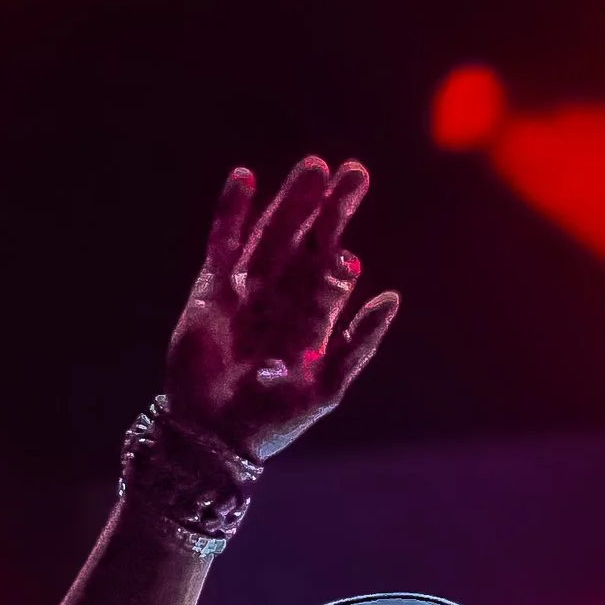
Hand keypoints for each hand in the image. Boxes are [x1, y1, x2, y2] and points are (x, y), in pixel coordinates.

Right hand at [166, 157, 400, 464]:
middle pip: (308, 243)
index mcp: (312, 321)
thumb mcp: (327, 385)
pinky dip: (231, 211)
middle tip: (354, 172)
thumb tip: (393, 297)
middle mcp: (281, 301)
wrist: (214, 437)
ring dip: (291, 201)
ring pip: (272, 235)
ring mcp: (245, 292)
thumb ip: (358, 342)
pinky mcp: (210, 291)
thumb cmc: (273, 421)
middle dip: (329, 208)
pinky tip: (245, 178)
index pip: (333, 268)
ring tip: (314, 167)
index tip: (358, 199)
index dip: (344, 234)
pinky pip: (222, 242)